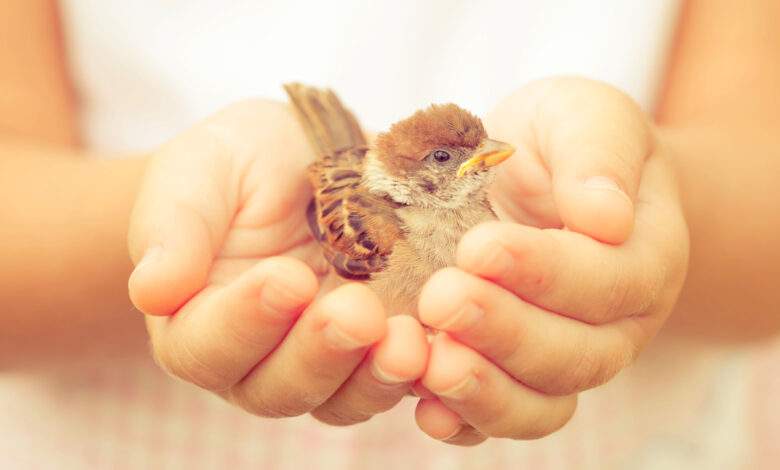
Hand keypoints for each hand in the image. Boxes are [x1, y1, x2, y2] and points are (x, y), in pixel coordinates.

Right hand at [128, 100, 426, 423]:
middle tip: (357, 312)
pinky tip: (445, 342)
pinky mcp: (379, 348)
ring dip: (374, 376)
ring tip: (407, 340)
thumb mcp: (201, 170)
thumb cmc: (241, 162)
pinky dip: (422, 370)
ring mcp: (324, 358)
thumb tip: (151, 290)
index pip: (205, 346)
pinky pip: (399, 380)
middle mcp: (258, 355)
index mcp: (197, 319)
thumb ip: (174, 226)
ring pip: (342, 399)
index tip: (285, 278)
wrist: (308, 158)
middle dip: (318, 354)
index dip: (244, 322)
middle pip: (276, 388)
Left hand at [414, 78, 688, 444]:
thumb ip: (599, 154)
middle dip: (505, 331)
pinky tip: (425, 407)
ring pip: (540, 402)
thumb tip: (606, 216)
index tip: (478, 246)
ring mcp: (563, 358)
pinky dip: (464, 420)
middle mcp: (612, 325)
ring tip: (430, 366)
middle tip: (441, 299)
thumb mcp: (585, 116)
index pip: (607, 280)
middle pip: (574, 354)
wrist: (541, 175)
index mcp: (642, 258)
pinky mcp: (513, 375)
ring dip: (485, 391)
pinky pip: (501, 415)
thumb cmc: (564, 143)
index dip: (544, 271)